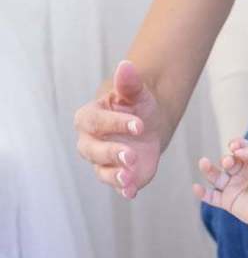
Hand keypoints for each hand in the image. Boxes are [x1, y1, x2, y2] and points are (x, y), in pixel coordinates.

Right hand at [73, 60, 165, 199]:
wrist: (149, 123)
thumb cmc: (136, 105)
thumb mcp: (135, 93)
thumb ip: (128, 83)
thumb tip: (126, 65)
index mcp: (89, 118)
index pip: (96, 122)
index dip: (115, 124)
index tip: (139, 124)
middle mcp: (89, 142)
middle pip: (93, 150)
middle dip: (111, 153)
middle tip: (130, 155)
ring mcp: (102, 161)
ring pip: (102, 171)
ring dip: (115, 176)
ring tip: (129, 177)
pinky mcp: (117, 175)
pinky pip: (116, 185)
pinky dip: (123, 190)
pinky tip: (132, 192)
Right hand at [193, 138, 247, 231]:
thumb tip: (235, 149)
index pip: (240, 150)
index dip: (235, 144)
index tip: (234, 145)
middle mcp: (242, 175)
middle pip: (227, 162)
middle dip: (226, 159)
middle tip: (229, 162)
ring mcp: (234, 188)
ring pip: (216, 176)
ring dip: (208, 169)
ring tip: (203, 162)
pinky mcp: (228, 202)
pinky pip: (212, 197)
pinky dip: (202, 193)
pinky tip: (196, 187)